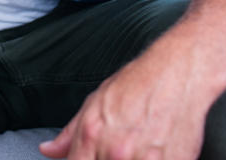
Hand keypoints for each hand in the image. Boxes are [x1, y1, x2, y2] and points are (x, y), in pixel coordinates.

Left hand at [39, 54, 206, 159]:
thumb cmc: (137, 84)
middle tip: (116, 151)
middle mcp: (116, 152)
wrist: (177, 73)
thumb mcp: (95, 103)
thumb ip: (70, 133)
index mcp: (92, 135)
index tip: (90, 159)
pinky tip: (152, 151)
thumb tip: (48, 149)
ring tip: (136, 149)